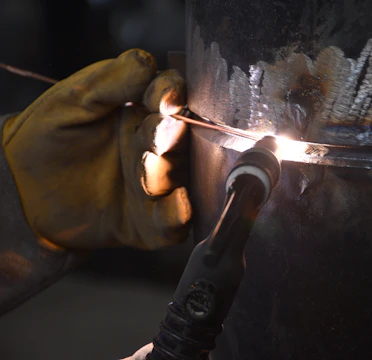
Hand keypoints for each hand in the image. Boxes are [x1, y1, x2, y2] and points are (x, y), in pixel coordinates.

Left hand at [1, 49, 190, 249]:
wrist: (22, 188)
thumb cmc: (48, 137)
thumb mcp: (71, 101)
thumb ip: (109, 82)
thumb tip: (146, 63)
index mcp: (142, 112)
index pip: (170, 96)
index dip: (171, 95)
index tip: (163, 98)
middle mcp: (155, 148)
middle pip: (178, 137)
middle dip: (169, 134)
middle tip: (157, 132)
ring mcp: (155, 185)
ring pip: (175, 177)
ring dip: (164, 171)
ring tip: (145, 164)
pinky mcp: (147, 223)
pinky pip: (171, 223)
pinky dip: (178, 214)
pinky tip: (178, 204)